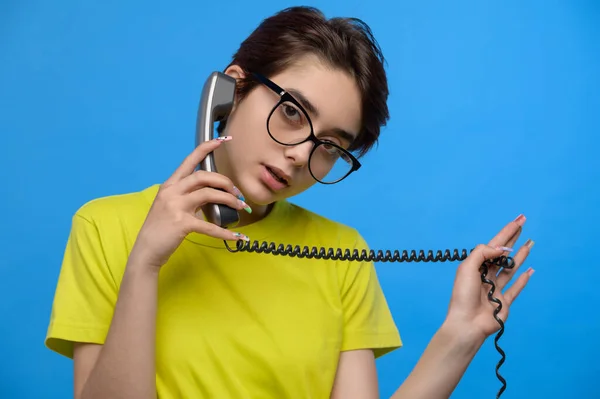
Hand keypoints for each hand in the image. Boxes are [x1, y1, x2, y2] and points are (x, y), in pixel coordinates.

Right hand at [129, 136, 249, 268]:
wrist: (146, 250)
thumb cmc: (160, 229)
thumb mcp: (170, 205)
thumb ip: (187, 196)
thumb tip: (213, 194)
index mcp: (170, 185)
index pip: (189, 160)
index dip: (206, 148)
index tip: (222, 140)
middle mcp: (172, 191)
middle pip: (203, 176)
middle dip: (225, 182)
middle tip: (237, 193)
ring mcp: (176, 206)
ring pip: (209, 194)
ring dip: (229, 200)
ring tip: (241, 207)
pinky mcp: (182, 223)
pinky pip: (210, 226)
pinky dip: (226, 233)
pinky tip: (237, 237)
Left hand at [445, 215, 533, 340]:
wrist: (467, 323)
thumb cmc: (463, 296)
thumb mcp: (467, 268)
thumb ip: (483, 253)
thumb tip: (501, 249)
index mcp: (475, 266)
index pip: (493, 245)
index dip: (506, 233)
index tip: (517, 221)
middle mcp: (486, 275)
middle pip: (503, 254)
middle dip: (513, 239)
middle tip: (523, 224)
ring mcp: (496, 289)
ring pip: (511, 269)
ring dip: (521, 256)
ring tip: (530, 243)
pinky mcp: (505, 302)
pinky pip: (516, 288)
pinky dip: (524, 279)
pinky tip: (530, 270)